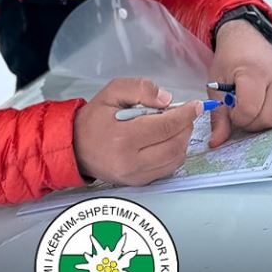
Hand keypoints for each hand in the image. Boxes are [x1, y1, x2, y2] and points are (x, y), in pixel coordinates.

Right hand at [73, 78, 200, 185]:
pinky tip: (168, 140)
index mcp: (123, 138)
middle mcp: (131, 162)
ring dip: (183, 140)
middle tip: (186, 114)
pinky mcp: (139, 183)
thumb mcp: (112, 92)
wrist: (75, 147)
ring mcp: (136, 176)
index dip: (185, 114)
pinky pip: (167, 169)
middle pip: (175, 145)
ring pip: (175, 159)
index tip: (196, 105)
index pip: (165, 126)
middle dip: (186, 127)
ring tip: (176, 126)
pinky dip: (175, 153)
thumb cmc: (94, 118)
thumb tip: (167, 99)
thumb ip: (140, 89)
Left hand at [208, 20, 271, 147]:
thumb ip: (218, 115)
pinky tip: (267, 96)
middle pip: (268, 119)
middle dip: (251, 121)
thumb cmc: (231, 58)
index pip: (249, 112)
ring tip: (254, 99)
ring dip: (264, 116)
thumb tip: (217, 143)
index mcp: (255, 71)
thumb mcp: (216, 84)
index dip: (237, 117)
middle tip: (241, 109)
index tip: (231, 109)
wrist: (246, 38)